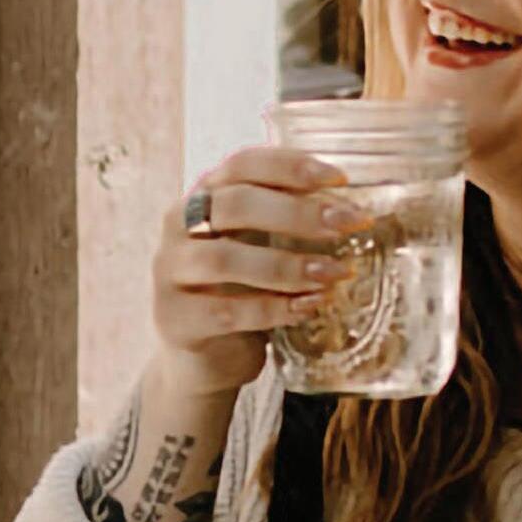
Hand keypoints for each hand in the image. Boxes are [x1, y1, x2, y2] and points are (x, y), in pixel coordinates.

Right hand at [151, 146, 369, 398]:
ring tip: (334, 273)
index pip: (242, 165)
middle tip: (348, 225)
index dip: (291, 167)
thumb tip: (351, 209)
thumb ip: (286, 221)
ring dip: (288, 266)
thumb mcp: (259, 245)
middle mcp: (178, 227)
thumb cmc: (239, 291)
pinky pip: (226, 312)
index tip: (341, 180)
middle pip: (235, 205)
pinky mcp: (176, 319)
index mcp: (203, 196)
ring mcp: (170, 274)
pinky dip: (273, 309)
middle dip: (298, 213)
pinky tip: (309, 307)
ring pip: (225, 260)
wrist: (204, 357)